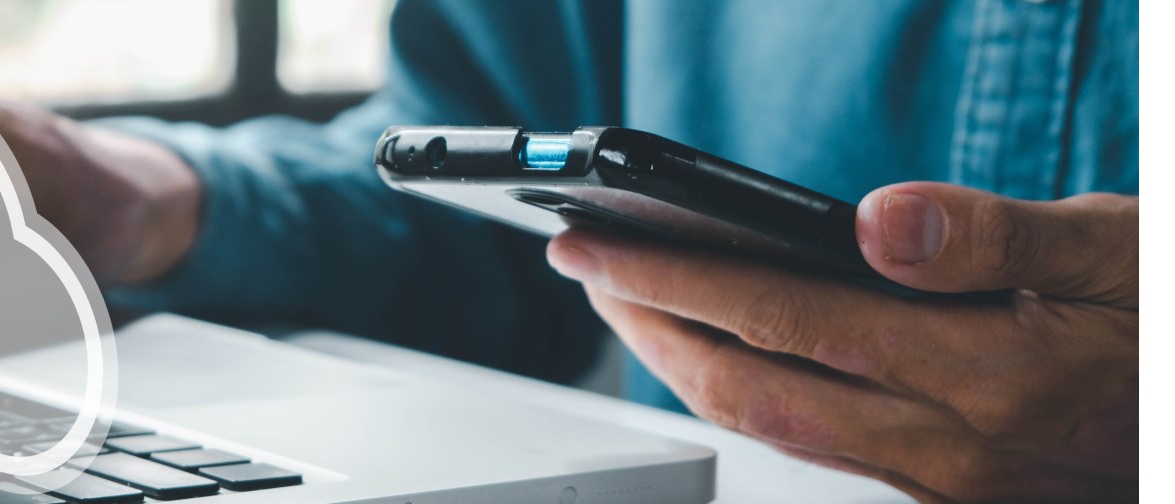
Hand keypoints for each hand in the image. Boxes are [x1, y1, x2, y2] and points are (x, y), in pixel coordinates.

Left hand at [545, 182, 1136, 501]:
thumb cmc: (1174, 320)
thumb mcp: (1122, 251)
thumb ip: (996, 240)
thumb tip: (881, 222)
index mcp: (988, 373)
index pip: (783, 317)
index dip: (673, 276)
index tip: (596, 242)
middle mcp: (951, 443)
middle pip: (749, 389)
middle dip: (648, 326)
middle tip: (582, 265)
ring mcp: (944, 478)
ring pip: (772, 428)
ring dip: (684, 367)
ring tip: (629, 301)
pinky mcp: (947, 490)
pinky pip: (817, 446)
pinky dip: (747, 396)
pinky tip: (721, 355)